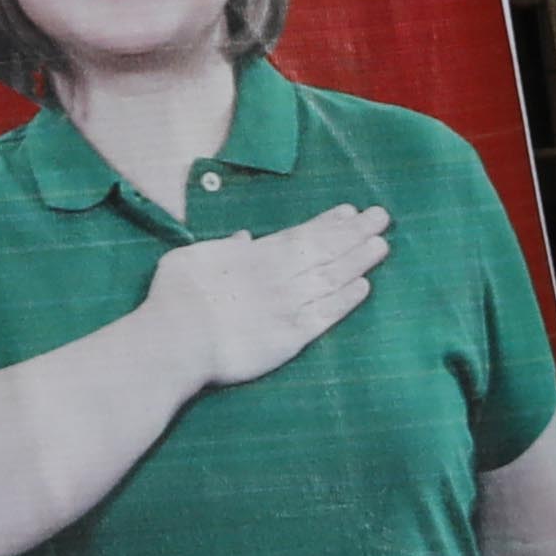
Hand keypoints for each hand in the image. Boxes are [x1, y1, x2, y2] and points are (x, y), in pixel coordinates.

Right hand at [138, 202, 388, 389]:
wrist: (176, 342)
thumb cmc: (174, 298)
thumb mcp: (191, 257)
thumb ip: (224, 247)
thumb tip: (246, 237)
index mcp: (256, 255)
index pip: (302, 234)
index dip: (329, 223)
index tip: (351, 212)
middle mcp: (280, 276)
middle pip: (325, 251)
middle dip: (355, 233)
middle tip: (381, 218)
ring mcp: (289, 306)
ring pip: (332, 279)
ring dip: (359, 261)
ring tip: (381, 245)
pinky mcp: (293, 338)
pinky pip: (327, 315)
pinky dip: (346, 300)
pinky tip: (364, 287)